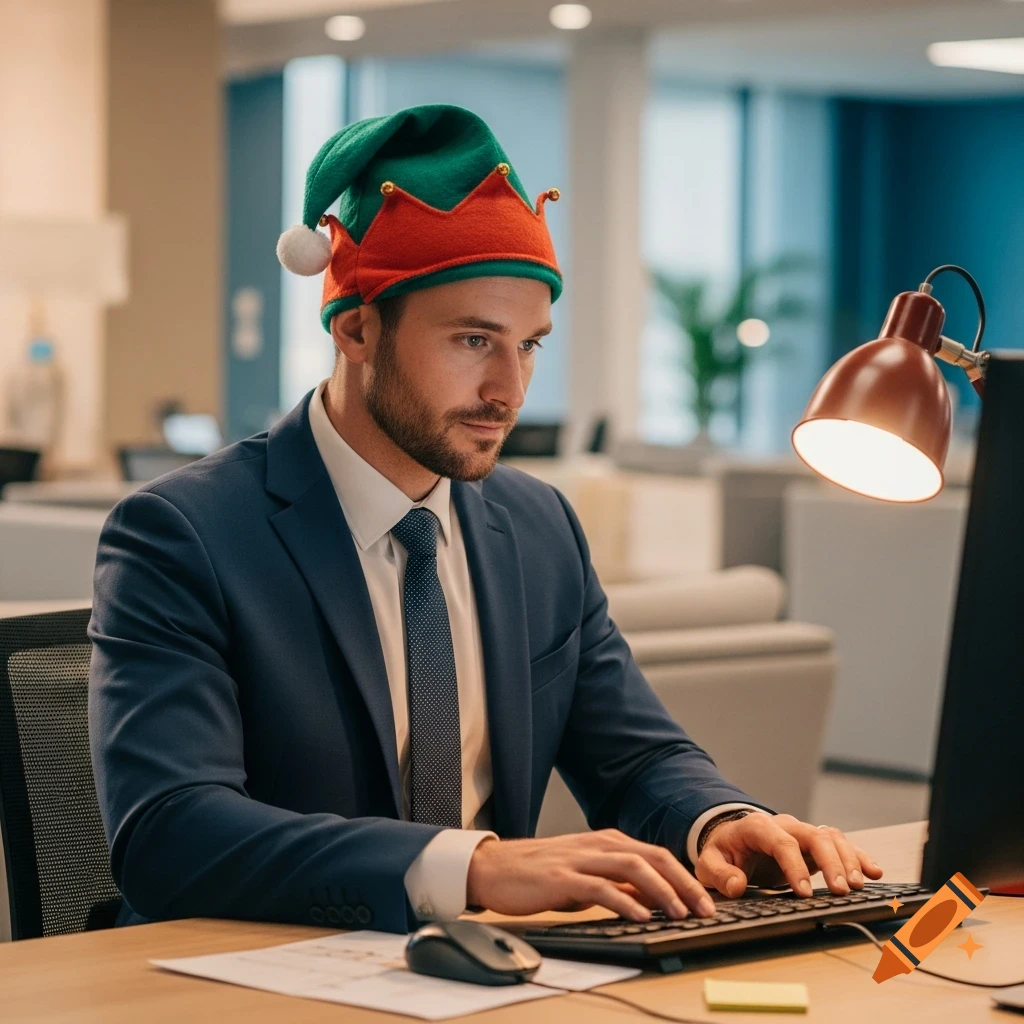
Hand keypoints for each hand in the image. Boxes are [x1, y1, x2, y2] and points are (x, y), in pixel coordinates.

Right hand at [466, 830, 718, 922]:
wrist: (493, 868)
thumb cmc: (539, 874)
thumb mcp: (585, 875)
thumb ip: (616, 882)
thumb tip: (651, 898)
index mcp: (606, 842)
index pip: (656, 854)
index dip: (685, 877)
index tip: (706, 901)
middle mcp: (598, 845)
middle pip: (652, 856)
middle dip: (684, 882)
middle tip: (705, 908)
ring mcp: (580, 858)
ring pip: (631, 866)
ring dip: (661, 890)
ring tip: (679, 912)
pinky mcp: (562, 876)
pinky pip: (600, 886)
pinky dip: (624, 900)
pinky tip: (640, 914)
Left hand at [694, 812, 883, 898]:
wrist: (730, 839)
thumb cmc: (722, 852)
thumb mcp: (709, 863)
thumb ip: (719, 874)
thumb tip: (737, 885)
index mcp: (757, 827)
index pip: (781, 842)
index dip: (794, 866)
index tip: (804, 893)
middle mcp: (784, 825)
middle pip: (814, 836)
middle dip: (830, 863)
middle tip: (840, 891)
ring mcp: (801, 833)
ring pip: (831, 837)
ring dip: (848, 860)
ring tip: (858, 886)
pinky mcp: (814, 845)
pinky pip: (840, 843)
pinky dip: (858, 856)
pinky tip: (874, 872)